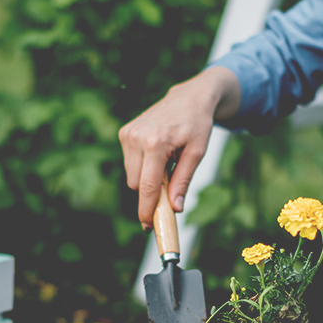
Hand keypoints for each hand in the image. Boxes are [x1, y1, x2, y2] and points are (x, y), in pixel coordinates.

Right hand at [119, 67, 240, 229]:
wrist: (190, 97)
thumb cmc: (197, 124)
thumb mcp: (197, 153)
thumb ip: (183, 181)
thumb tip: (176, 208)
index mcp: (156, 144)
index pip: (146, 187)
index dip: (146, 210)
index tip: (148, 226)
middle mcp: (137, 138)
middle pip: (136, 185)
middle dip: (150, 191)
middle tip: (170, 185)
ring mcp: (128, 134)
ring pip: (132, 175)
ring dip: (147, 177)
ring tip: (167, 161)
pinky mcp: (125, 132)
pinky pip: (130, 163)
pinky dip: (143, 165)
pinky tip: (158, 152)